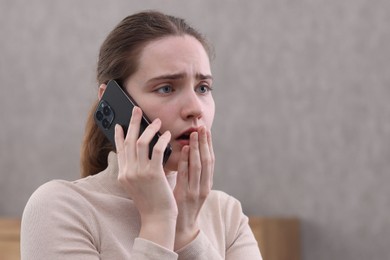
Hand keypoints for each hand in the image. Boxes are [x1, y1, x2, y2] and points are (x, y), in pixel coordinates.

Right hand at [115, 106, 177, 248]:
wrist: (157, 218)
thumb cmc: (151, 201)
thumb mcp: (137, 185)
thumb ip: (134, 170)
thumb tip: (137, 154)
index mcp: (123, 174)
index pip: (119, 149)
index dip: (118, 135)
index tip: (118, 124)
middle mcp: (128, 172)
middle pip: (128, 141)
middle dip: (132, 123)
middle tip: (136, 109)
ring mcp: (139, 173)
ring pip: (141, 142)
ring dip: (149, 129)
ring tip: (156, 121)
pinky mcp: (153, 174)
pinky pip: (157, 150)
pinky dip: (161, 140)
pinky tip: (166, 134)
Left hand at [173, 126, 214, 249]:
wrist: (181, 228)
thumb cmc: (183, 205)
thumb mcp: (191, 188)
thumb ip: (191, 172)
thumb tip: (187, 152)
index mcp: (206, 183)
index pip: (210, 159)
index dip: (208, 144)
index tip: (206, 130)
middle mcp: (204, 186)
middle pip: (207, 160)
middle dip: (205, 143)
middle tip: (202, 127)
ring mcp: (196, 191)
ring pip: (199, 166)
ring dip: (198, 148)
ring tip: (195, 134)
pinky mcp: (186, 195)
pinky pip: (187, 175)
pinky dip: (187, 161)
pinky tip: (186, 150)